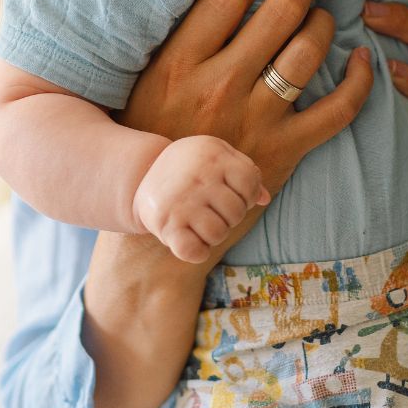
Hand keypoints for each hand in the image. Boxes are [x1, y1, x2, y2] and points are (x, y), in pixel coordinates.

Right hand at [119, 0, 373, 194]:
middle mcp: (219, 86)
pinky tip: (363, 59)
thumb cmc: (151, 137)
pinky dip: (359, 80)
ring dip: (323, 22)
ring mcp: (256, 119)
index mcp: (178, 64)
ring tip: (322, 15)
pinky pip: (338, 109)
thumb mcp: (145, 82)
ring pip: (308, 51)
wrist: (162, 212)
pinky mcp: (285, 150)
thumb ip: (174, 39)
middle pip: (277, 13)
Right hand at [133, 136, 268, 263]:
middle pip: (236, 212)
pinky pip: (194, 251)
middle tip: (211, 209)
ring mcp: (182, 201)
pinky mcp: (166, 225)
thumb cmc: (191, 166)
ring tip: (200, 221)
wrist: (143, 173)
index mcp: (214, 155)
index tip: (230, 193)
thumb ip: (244, 172)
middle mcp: (198, 177)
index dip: (246, 194)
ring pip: (218, 234)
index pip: (249, 184)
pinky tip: (190, 239)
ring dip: (213, 234)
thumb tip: (264, 198)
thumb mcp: (217, 156)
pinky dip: (197, 252)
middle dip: (229, 216)